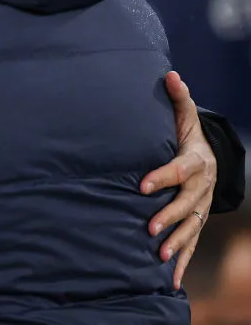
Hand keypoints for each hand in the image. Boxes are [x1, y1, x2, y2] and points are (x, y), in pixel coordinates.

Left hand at [140, 71, 215, 288]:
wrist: (213, 160)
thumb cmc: (189, 137)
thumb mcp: (186, 117)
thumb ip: (178, 98)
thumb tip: (169, 74)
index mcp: (194, 163)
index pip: (177, 171)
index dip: (161, 178)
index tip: (142, 186)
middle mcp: (200, 189)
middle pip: (185, 205)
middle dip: (168, 217)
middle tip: (149, 228)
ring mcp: (200, 209)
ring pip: (190, 229)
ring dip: (176, 244)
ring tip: (159, 256)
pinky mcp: (196, 223)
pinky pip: (190, 245)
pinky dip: (181, 263)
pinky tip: (170, 281)